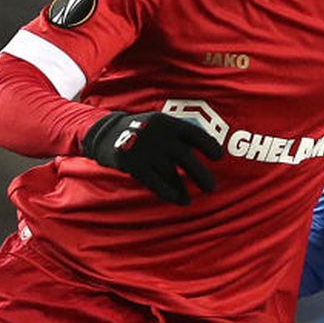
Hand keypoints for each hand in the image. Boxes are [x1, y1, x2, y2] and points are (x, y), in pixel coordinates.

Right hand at [81, 110, 222, 204]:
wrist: (105, 133)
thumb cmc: (141, 131)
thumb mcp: (159, 124)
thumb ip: (179, 136)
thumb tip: (208, 153)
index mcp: (167, 122)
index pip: (195, 134)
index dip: (209, 146)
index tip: (218, 157)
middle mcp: (158, 134)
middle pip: (186, 158)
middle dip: (201, 175)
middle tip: (211, 188)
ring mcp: (145, 148)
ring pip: (171, 174)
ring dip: (182, 189)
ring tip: (187, 199)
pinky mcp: (133, 162)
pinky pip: (156, 182)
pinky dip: (169, 193)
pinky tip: (177, 200)